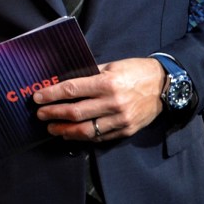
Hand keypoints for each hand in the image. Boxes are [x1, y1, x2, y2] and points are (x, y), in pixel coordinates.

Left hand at [32, 57, 165, 141]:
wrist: (165, 86)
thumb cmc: (136, 71)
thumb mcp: (112, 66)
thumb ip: (89, 74)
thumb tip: (65, 82)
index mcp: (107, 83)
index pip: (72, 90)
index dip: (51, 95)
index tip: (37, 98)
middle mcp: (113, 103)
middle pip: (75, 112)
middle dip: (53, 114)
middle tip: (40, 115)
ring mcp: (120, 119)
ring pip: (85, 130)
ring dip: (64, 130)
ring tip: (52, 128)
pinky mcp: (125, 130)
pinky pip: (99, 137)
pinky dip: (82, 137)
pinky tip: (71, 134)